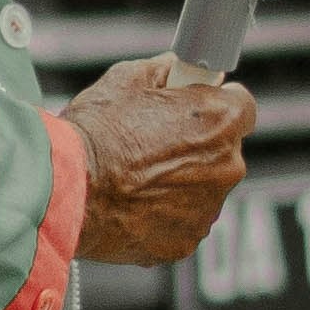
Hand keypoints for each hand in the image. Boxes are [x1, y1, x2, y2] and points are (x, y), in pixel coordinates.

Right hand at [58, 51, 259, 265]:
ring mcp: (208, 209)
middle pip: (223, 150)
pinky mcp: (185, 241)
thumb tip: (173, 69)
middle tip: (153, 141)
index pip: (241, 105)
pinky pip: (181, 220)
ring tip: (135, 175)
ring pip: (202, 188)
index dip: (214, 103)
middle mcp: (226, 167)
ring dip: (179, 181)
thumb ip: (163, 71)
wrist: (68, 190)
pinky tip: (131, 202)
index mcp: (221, 122)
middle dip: (195, 145)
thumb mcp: (127, 79)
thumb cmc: (96, 135)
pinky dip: (163, 213)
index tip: (193, 105)